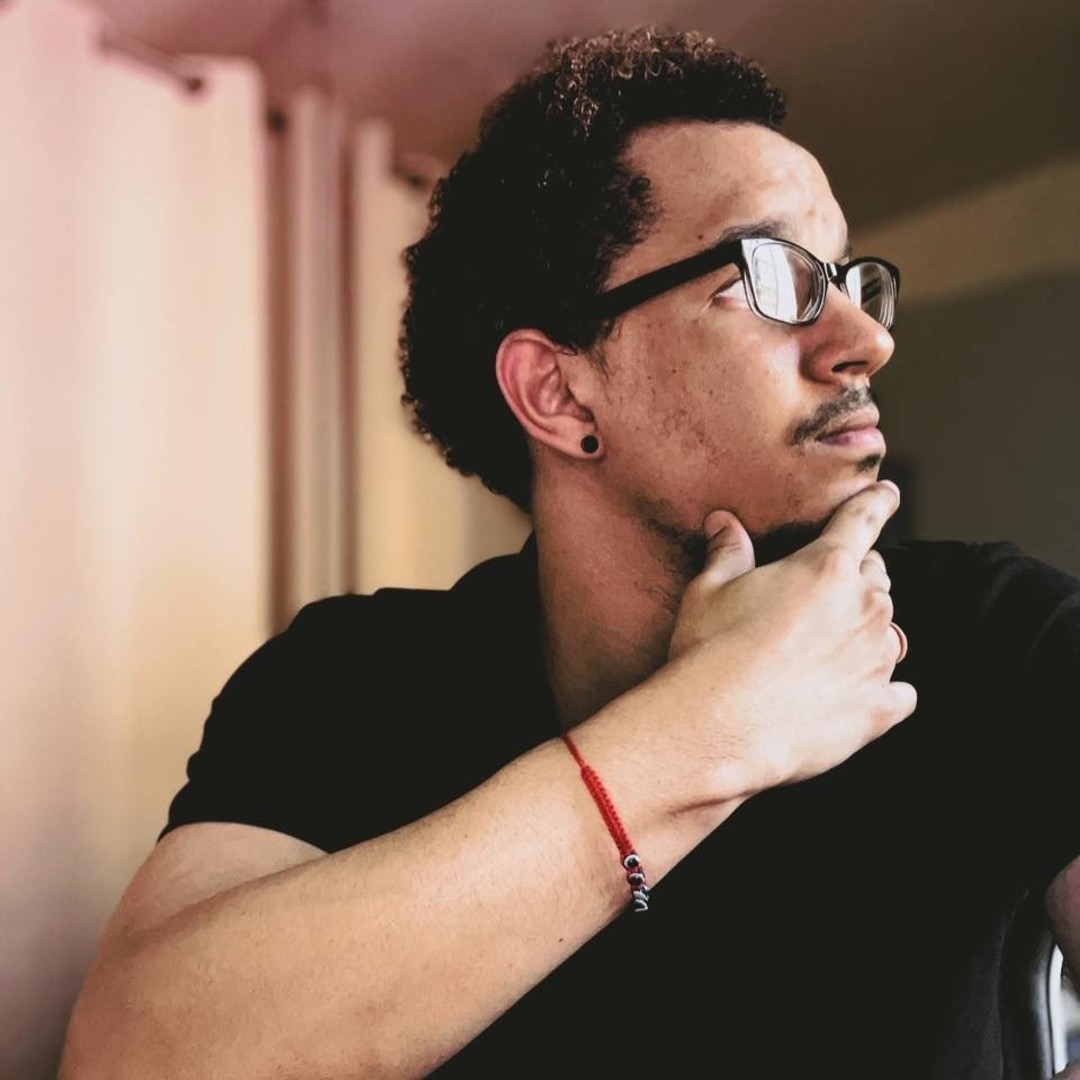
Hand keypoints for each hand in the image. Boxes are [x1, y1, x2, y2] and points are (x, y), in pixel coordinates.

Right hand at [664, 481, 915, 799]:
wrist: (717, 725)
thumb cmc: (710, 650)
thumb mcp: (709, 589)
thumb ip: (727, 551)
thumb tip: (724, 521)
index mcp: (826, 567)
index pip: (863, 519)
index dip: (877, 502)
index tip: (887, 495)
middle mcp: (863, 608)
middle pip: (877, 576)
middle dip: (856, 577)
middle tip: (821, 595)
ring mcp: (876, 660)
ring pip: (890, 632)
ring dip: (867, 632)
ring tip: (831, 648)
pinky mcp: (877, 709)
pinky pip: (900, 692)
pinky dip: (884, 689)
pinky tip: (856, 693)